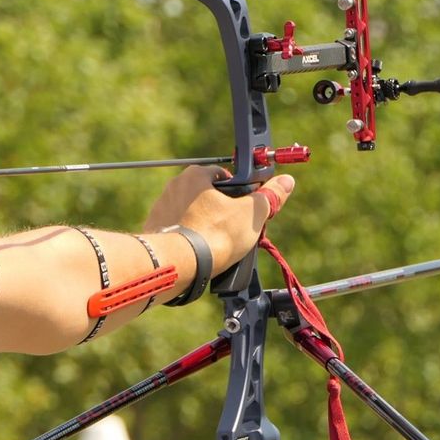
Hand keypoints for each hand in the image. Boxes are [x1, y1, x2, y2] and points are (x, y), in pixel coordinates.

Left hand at [143, 166, 294, 273]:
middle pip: (207, 196)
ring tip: (218, 246)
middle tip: (235, 232)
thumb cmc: (213, 235)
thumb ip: (269, 197)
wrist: (176, 264)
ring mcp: (161, 208)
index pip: (225, 177)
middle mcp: (174, 186)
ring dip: (205, 227)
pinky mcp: (154, 230)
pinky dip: (188, 240)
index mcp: (196, 175)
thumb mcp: (251, 215)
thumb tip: (286, 182)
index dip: (240, 193)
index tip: (246, 210)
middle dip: (222, 212)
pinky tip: (198, 254)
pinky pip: (178, 231)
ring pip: (192, 215)